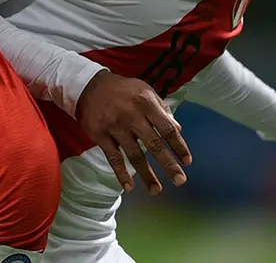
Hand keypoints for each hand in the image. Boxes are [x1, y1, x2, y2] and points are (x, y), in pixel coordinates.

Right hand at [76, 71, 191, 194]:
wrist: (88, 86)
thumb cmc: (122, 90)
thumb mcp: (145, 91)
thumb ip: (162, 109)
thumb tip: (178, 129)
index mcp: (146, 103)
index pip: (167, 128)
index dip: (179, 146)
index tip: (187, 161)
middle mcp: (132, 115)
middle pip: (154, 144)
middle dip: (168, 164)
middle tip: (180, 181)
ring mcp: (115, 126)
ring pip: (134, 155)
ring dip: (146, 174)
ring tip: (156, 190)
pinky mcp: (100, 134)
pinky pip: (113, 157)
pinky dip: (121, 173)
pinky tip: (129, 186)